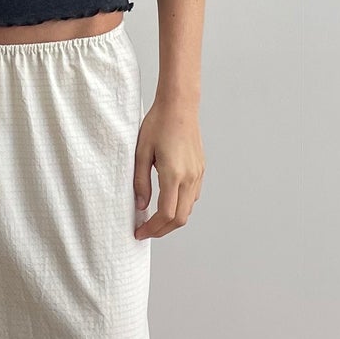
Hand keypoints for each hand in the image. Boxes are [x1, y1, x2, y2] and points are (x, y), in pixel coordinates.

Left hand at [133, 98, 204, 237]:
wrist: (180, 106)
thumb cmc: (158, 124)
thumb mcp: (141, 152)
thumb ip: (141, 182)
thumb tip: (141, 206)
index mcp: (173, 174)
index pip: (166, 214)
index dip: (153, 228)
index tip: (139, 232)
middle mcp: (189, 177)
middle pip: (180, 218)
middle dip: (163, 230)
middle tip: (146, 231)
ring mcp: (197, 174)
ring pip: (189, 209)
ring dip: (173, 219)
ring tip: (155, 219)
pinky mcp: (200, 169)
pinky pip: (193, 196)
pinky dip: (181, 207)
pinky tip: (168, 202)